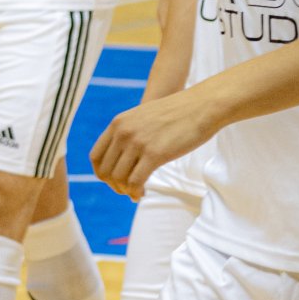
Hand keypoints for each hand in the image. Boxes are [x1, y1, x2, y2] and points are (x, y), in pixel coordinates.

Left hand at [91, 91, 218, 199]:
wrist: (202, 106)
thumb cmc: (178, 113)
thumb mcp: (144, 116)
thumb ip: (130, 132)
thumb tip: (124, 156)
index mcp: (119, 122)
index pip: (96, 156)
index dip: (102, 174)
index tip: (115, 181)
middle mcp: (124, 132)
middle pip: (105, 171)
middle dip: (114, 186)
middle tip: (127, 191)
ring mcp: (138, 143)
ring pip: (119, 179)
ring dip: (125, 191)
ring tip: (136, 193)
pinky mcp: (155, 154)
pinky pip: (135, 183)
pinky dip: (135, 193)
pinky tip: (141, 194)